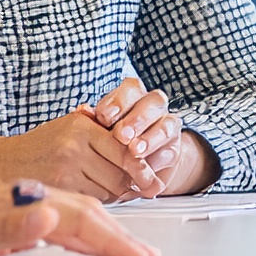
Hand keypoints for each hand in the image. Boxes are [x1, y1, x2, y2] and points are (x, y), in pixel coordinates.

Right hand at [0, 108, 167, 200]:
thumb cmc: (38, 148)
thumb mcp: (68, 127)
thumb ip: (100, 130)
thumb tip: (136, 145)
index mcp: (80, 127)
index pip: (124, 150)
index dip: (143, 169)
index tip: (154, 180)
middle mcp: (72, 147)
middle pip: (119, 175)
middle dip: (132, 186)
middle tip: (143, 190)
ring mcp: (63, 171)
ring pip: (107, 193)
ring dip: (116, 198)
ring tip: (113, 193)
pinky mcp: (56, 194)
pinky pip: (90, 204)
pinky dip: (98, 207)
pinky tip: (95, 205)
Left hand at [0, 180, 158, 255]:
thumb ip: (6, 231)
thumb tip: (50, 217)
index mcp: (17, 199)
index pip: (78, 217)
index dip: (112, 240)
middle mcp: (20, 198)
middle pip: (82, 212)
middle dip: (118, 234)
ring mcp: (14, 206)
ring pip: (72, 214)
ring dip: (103, 231)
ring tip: (127, 248)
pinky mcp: (7, 219)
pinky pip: (56, 222)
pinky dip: (80, 232)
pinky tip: (83, 241)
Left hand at [91, 77, 218, 194]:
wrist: (137, 164)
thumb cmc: (110, 140)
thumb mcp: (100, 129)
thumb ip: (95, 120)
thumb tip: (81, 112)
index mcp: (134, 95)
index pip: (130, 89)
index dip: (117, 102)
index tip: (103, 117)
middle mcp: (154, 106)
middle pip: (153, 103)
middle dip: (136, 119)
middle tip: (122, 135)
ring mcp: (168, 125)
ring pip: (166, 125)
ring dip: (150, 139)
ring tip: (135, 151)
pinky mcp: (174, 149)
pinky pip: (170, 150)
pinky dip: (158, 159)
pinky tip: (147, 166)